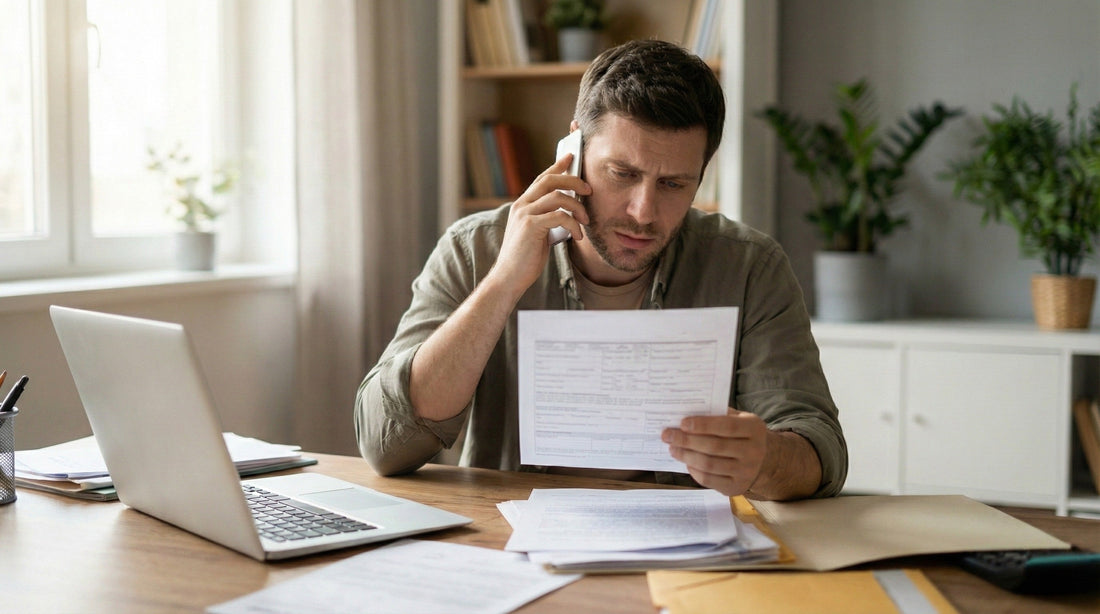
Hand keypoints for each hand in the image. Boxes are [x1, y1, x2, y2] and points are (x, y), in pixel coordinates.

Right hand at [489, 154, 590, 294]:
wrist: (509, 277)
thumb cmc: (525, 258)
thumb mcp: (536, 233)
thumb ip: (546, 218)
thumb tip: (568, 210)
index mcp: (522, 205)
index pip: (542, 178)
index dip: (557, 166)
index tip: (571, 157)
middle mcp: (521, 205)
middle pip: (550, 180)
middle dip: (573, 181)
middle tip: (589, 189)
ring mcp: (524, 214)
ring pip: (557, 196)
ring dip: (577, 206)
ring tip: (586, 220)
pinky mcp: (531, 226)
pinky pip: (560, 216)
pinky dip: (574, 224)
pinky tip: (579, 236)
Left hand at [662, 409, 823, 499]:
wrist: (766, 460)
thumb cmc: (744, 434)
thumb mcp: (740, 419)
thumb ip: (719, 414)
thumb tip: (688, 412)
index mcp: (754, 429)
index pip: (726, 427)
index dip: (703, 425)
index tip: (682, 423)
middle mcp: (753, 452)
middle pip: (714, 447)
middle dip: (686, 440)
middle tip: (668, 434)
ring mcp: (746, 472)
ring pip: (709, 465)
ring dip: (686, 456)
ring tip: (672, 448)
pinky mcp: (736, 487)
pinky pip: (709, 480)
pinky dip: (693, 470)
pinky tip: (685, 461)